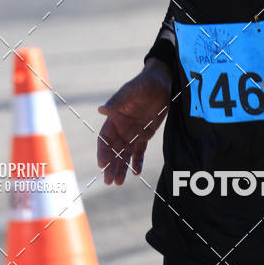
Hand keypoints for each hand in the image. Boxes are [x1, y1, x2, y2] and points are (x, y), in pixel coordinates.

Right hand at [97, 58, 171, 184]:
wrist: (162, 82)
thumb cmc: (144, 83)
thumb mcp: (131, 91)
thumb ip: (117, 101)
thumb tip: (101, 110)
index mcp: (114, 118)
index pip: (104, 138)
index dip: (102, 152)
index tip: (102, 165)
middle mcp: (121, 128)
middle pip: (113, 150)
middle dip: (111, 165)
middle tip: (110, 181)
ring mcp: (133, 132)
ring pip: (125, 154)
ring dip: (121, 167)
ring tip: (119, 182)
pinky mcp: (145, 134)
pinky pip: (139, 151)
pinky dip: (137, 161)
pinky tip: (136, 172)